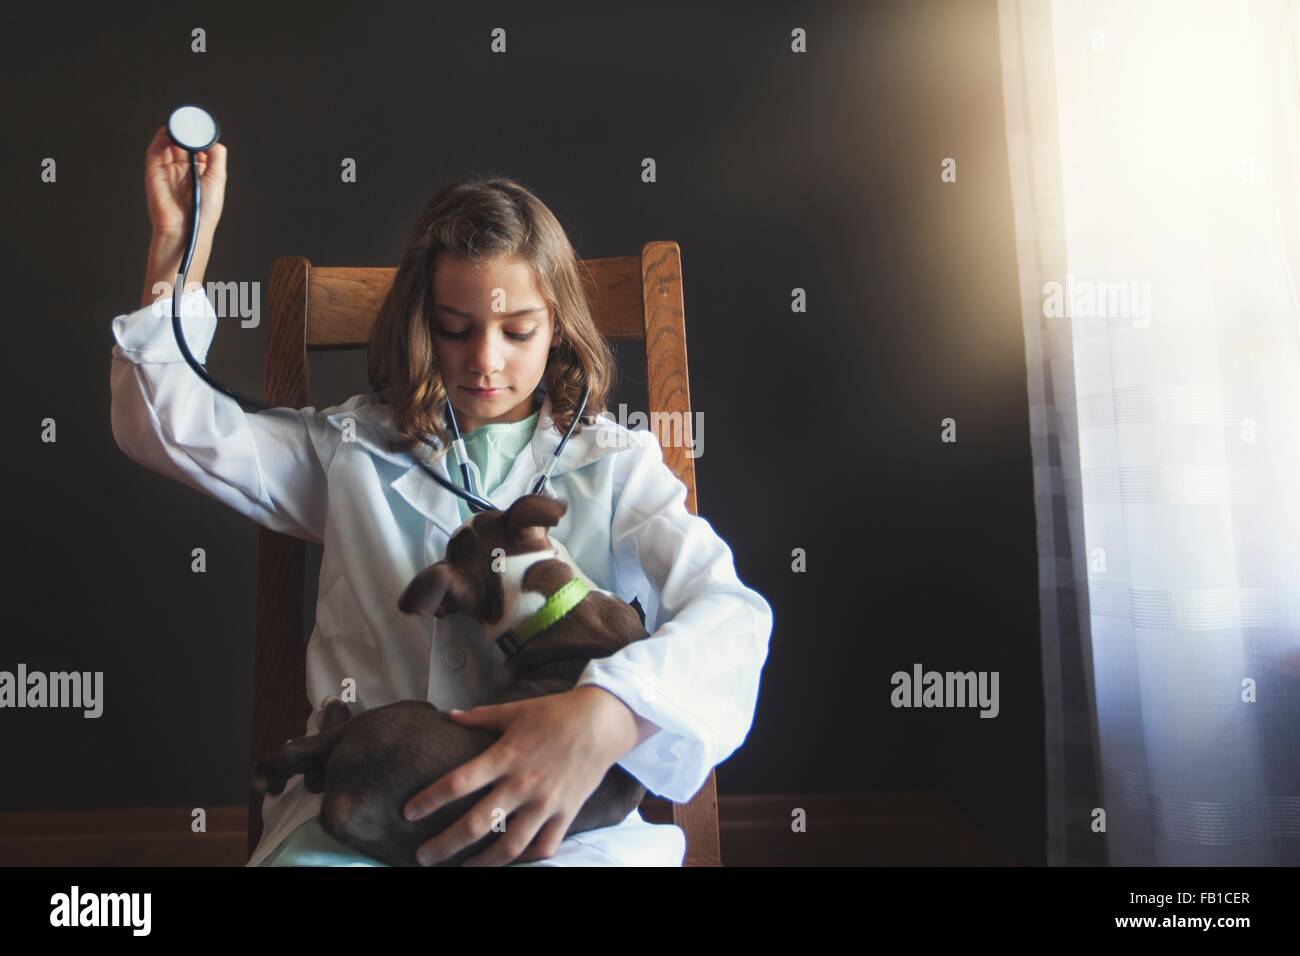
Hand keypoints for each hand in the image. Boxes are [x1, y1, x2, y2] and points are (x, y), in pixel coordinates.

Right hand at [144, 125, 226, 237]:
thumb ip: (216, 157)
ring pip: (167, 143)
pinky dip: (160, 139)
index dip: (198, 137)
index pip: (197, 147)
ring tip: (180, 126)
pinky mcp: (154, 171)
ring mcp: (168, 169)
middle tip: (190, 124)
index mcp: (199, 171)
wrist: (186, 227)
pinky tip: (168, 132)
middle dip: (185, 132)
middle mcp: (183, 169)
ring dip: (173, 132)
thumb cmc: (204, 210)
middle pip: (181, 143)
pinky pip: (155, 151)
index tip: (202, 128)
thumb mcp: (217, 179)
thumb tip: (211, 139)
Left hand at [403, 686, 644, 865]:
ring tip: (461, 871)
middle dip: (445, 845)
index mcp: (506, 756)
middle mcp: (523, 784)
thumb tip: (450, 716)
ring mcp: (546, 804)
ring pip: (509, 846)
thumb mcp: (515, 710)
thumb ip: (480, 717)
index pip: (458, 782)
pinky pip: (544, 847)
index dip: (430, 800)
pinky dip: (525, 859)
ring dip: (481, 864)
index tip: (409, 813)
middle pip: (478, 824)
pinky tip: (508, 862)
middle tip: (422, 856)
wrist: (603, 722)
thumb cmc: (556, 713)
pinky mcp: (566, 814)